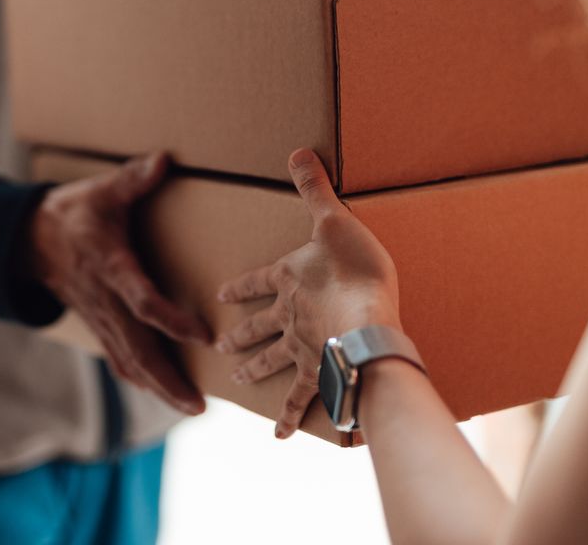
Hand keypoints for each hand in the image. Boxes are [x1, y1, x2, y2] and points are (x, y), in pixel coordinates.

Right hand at [31, 152, 209, 414]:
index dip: (171, 319)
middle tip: (198, 406)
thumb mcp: (101, 191)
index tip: (204, 334)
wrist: (28, 240)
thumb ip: (133, 180)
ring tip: (192, 408)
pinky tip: (164, 394)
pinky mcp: (99, 326)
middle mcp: (104, 300)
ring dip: (159, 389)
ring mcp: (99, 318)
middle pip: (137, 349)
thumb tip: (164, 160)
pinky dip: (141, 379)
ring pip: (129, 362)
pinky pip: (119, 359)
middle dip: (167, 380)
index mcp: (109, 266)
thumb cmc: (74, 213)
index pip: (142, 300)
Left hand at [215, 148, 400, 437]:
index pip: (256, 280)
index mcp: (288, 278)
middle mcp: (287, 314)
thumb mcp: (334, 220)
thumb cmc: (355, 270)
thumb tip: (297, 150)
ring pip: (273, 361)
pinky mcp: (317, 371)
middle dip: (242, 334)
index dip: (239, 286)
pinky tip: (279, 436)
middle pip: (260, 326)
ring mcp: (300, 346)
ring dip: (257, 370)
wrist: (367, 319)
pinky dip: (290, 418)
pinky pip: (302, 399)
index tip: (220, 293)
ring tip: (240, 381)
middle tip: (221, 345)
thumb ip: (315, 188)